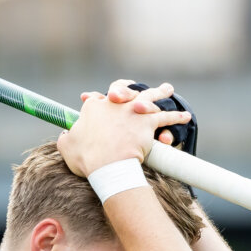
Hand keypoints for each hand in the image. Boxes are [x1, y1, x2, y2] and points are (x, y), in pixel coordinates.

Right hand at [59, 81, 188, 175]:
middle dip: (130, 89)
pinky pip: (165, 116)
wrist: (106, 164)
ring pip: (149, 96)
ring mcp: (132, 110)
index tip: (100, 103)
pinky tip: (185, 116)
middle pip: (125, 91)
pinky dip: (176, 117)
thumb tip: (65, 135)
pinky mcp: (148, 121)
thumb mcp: (66, 146)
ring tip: (168, 89)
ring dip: (160, 93)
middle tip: (137, 87)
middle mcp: (114, 103)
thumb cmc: (85, 158)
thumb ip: (66, 137)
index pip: (96, 99)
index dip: (97, 100)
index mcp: (93, 107)